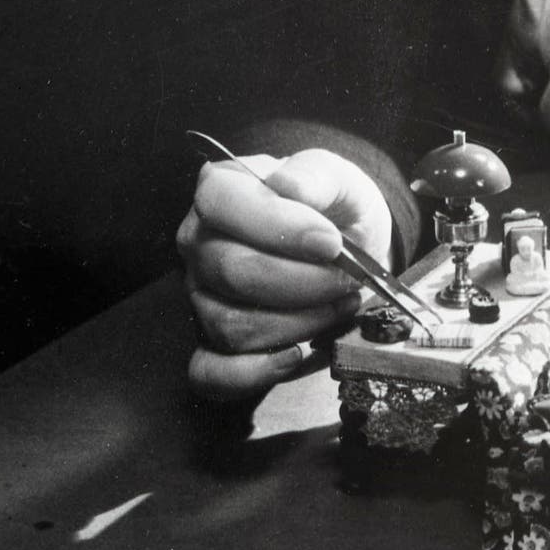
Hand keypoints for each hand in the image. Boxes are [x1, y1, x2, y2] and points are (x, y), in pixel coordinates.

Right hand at [177, 147, 393, 401]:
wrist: (349, 249)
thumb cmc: (335, 209)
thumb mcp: (339, 178)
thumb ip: (315, 176)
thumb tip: (287, 185)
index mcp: (221, 192)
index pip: (221, 203)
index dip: (278, 225)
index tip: (330, 242)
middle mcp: (199, 244)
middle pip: (233, 271)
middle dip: (304, 281)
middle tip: (348, 278)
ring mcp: (201, 296)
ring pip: (231, 324)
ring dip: (299, 322)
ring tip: (339, 304)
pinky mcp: (211, 343)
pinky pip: (211, 372)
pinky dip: (254, 373)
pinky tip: (296, 355)